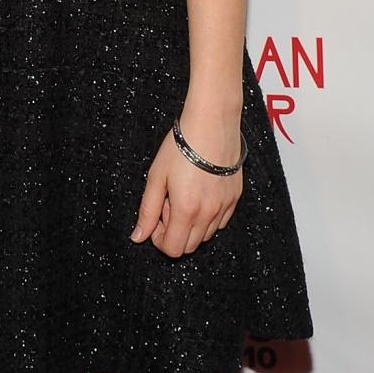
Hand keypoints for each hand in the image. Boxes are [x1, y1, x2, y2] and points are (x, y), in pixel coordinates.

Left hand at [129, 109, 243, 256]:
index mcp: (186, 210)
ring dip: (191, 225)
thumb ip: (148, 211)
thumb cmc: (181, 146)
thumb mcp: (156, 177)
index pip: (172, 249)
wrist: (211, 123)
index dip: (159, 239)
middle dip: (174, 232)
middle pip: (189, 246)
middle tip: (169, 205)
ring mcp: (225, 206)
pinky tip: (200, 194)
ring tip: (184, 196)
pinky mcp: (235, 197)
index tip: (156, 219)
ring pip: (205, 236)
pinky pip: (220, 222)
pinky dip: (208, 217)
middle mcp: (208, 213)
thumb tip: (138, 236)